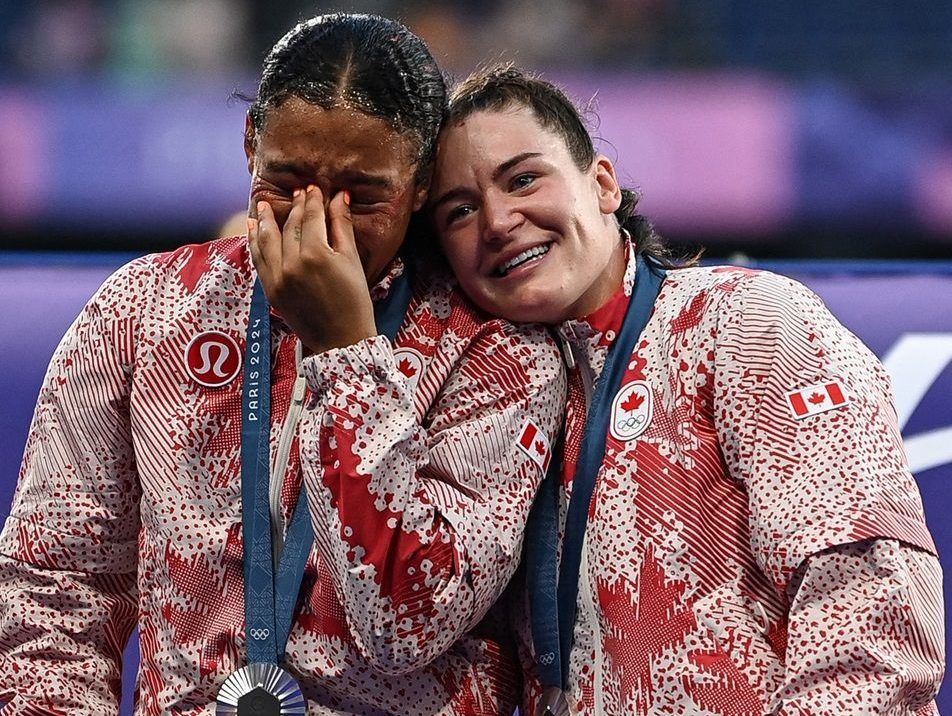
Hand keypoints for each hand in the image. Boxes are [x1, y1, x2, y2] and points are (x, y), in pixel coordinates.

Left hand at [249, 185, 376, 353]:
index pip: (311, 218)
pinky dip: (254, 243)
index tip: (313, 188)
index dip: (312, 200)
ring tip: (263, 205)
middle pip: (290, 226)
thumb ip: (342, 227)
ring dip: (265, 220)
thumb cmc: (355, 301)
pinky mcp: (271, 291)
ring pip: (267, 240)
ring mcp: (278, 278)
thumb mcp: (352, 261)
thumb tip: (340, 197)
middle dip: (295, 207)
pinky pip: (258, 260)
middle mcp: (292, 264)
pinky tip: (253, 230)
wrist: (342, 340)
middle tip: (298, 193)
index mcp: (316, 254)